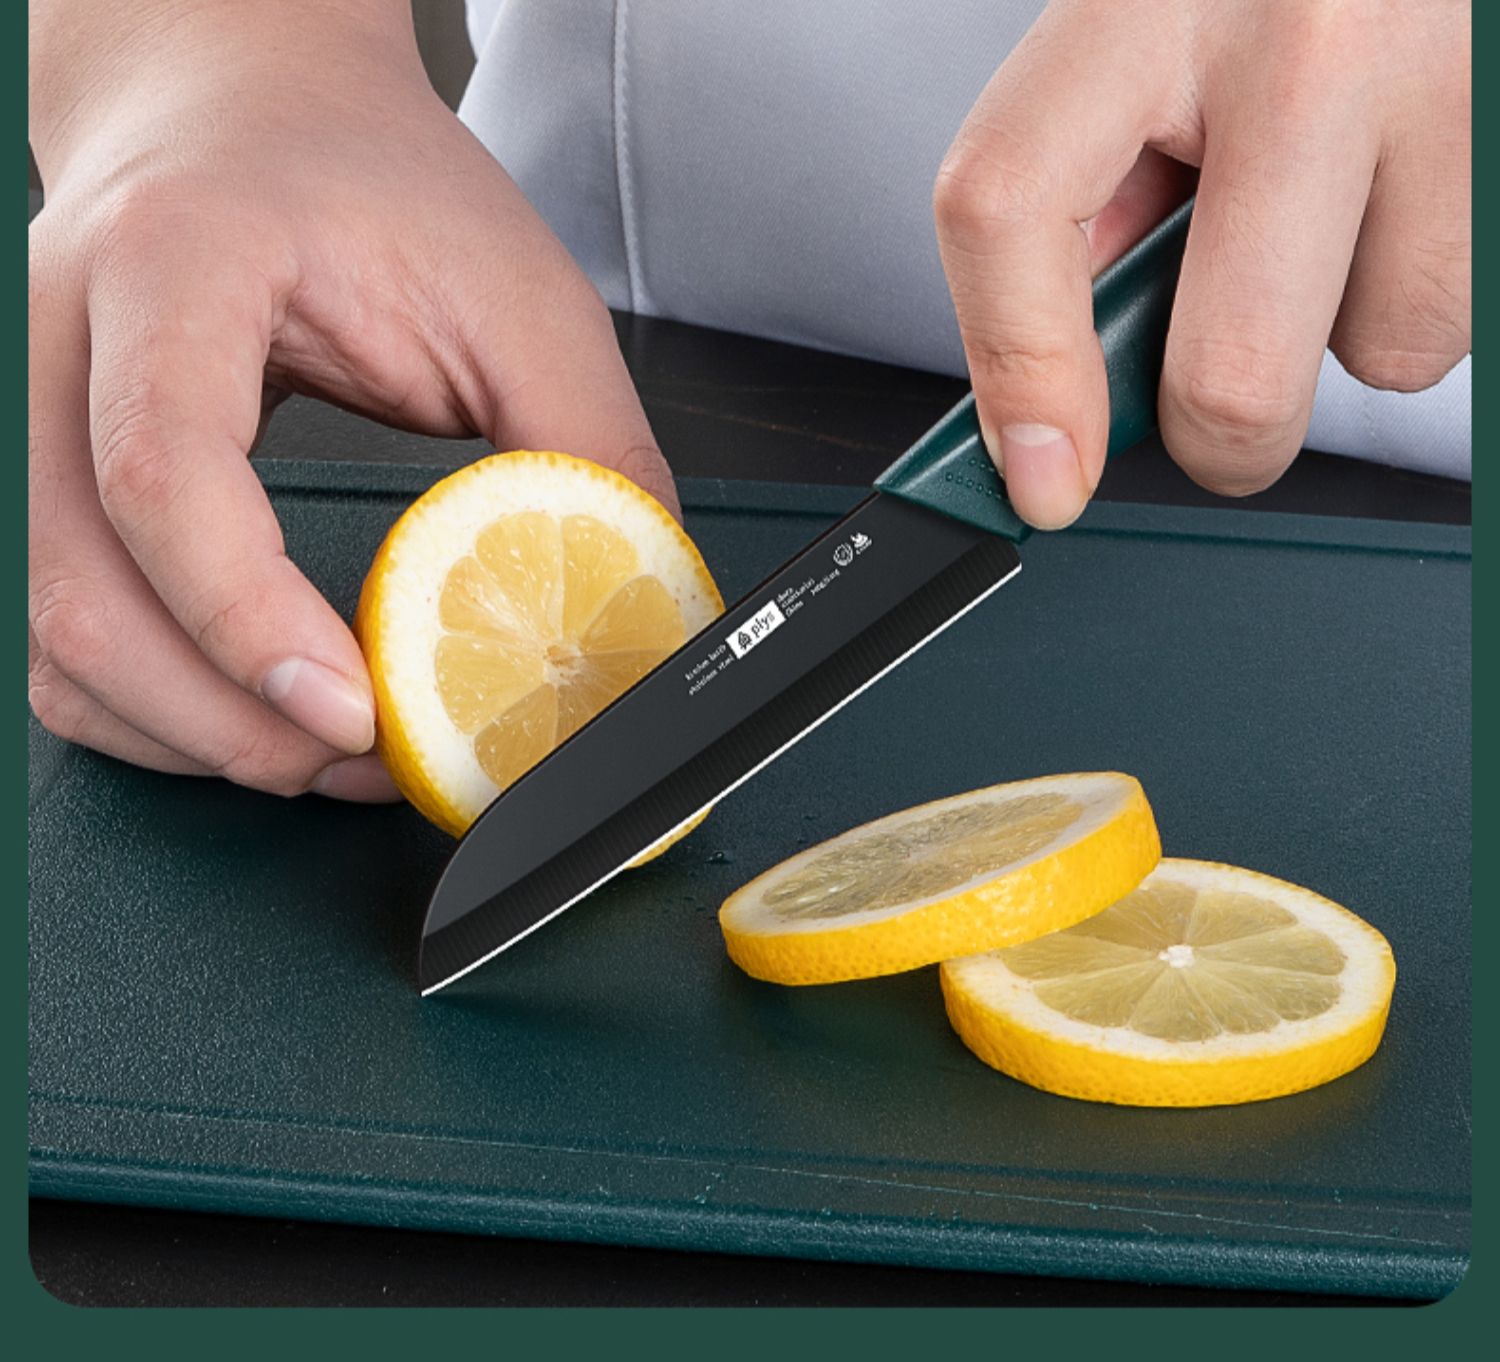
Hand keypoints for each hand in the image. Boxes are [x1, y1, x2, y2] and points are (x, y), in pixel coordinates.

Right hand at [29, 0, 674, 798]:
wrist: (247, 110)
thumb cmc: (372, 179)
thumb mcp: (519, 299)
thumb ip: (587, 451)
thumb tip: (638, 610)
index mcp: (177, 260)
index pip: (162, 466)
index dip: (248, 619)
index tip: (359, 713)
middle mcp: (56, 333)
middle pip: (78, 583)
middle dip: (228, 719)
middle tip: (368, 763)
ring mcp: (22, 407)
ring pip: (47, 632)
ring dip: (189, 732)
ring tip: (331, 755)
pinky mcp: (35, 470)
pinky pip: (51, 632)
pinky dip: (152, 706)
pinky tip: (256, 718)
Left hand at [934, 0, 1469, 528]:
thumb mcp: (1140, 42)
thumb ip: (1090, 201)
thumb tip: (1060, 394)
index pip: (1012, 209)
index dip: (1017, 374)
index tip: (1042, 475)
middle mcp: (1306, 34)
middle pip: (1232, 373)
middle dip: (1218, 436)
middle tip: (1212, 401)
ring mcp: (1446, 77)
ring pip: (1384, 353)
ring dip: (1348, 325)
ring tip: (1343, 202)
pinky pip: (1460, 309)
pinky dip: (1421, 279)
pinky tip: (1403, 184)